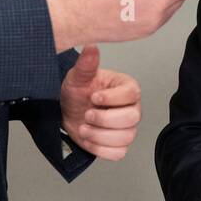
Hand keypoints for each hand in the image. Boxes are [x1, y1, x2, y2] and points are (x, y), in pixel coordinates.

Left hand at [59, 44, 141, 160]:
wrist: (68, 111)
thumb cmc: (77, 91)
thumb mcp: (78, 76)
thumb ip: (86, 64)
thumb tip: (91, 47)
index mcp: (127, 88)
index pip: (132, 94)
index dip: (112, 98)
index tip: (94, 97)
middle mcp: (132, 108)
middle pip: (132, 118)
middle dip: (105, 119)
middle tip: (87, 114)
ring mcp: (128, 128)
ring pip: (125, 138)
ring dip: (99, 136)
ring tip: (84, 127)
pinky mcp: (119, 145)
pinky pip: (118, 153)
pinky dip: (100, 149)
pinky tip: (89, 138)